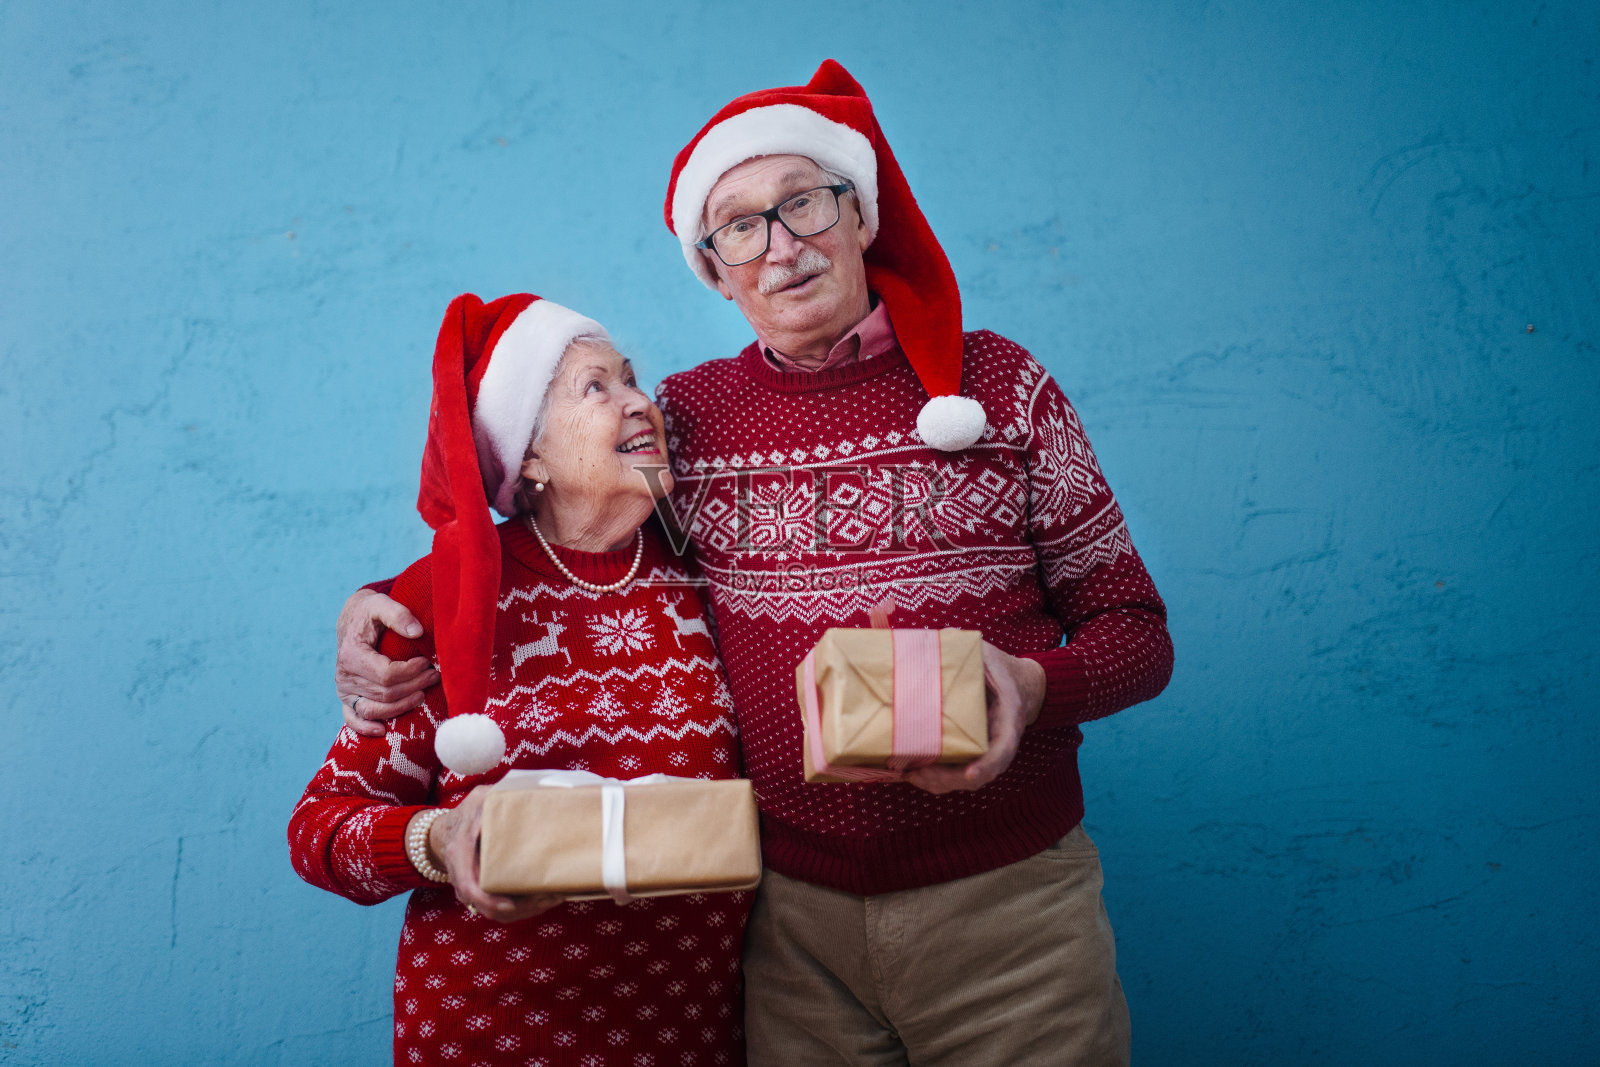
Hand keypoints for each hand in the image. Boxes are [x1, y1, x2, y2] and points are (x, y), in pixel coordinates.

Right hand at [336, 589, 439, 736]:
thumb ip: (398, 614)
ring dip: (402, 706)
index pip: (386, 674)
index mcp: (351, 654)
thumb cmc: (370, 613)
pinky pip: (353, 719)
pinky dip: (366, 728)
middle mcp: (344, 676)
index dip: (411, 672)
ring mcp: (345, 691)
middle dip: (414, 686)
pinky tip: (384, 730)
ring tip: (423, 695)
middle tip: (435, 675)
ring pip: (375, 710)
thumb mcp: (381, 604)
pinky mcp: (347, 699)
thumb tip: (418, 632)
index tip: (428, 662)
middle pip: (385, 693)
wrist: (353, 622)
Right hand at [425, 786, 562, 921]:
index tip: (511, 903)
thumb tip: (536, 791)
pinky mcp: (481, 895)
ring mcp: (470, 890)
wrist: (447, 831)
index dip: (490, 899)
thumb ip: (499, 796)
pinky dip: (522, 909)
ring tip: (554, 897)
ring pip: (496, 912)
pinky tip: (544, 899)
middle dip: (520, 907)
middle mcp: (462, 877)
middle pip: (488, 906)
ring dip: (526, 910)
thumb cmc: (469, 812)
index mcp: (460, 853)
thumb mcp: (480, 798)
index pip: (469, 886)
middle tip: (550, 897)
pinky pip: (500, 910)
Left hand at [904, 640, 1045, 794]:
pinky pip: (955, 773)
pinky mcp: (972, 755)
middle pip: (979, 774)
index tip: (970, 775)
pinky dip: (934, 778)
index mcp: (1008, 717)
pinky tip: (910, 773)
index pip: (1004, 749)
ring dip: (937, 783)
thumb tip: (937, 636)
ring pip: (964, 779)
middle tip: (917, 774)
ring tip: (908, 775)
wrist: (1017, 683)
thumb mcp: (985, 653)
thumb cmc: (998, 667)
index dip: (987, 765)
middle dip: (947, 780)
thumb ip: (963, 646)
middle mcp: (999, 741)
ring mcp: (986, 752)